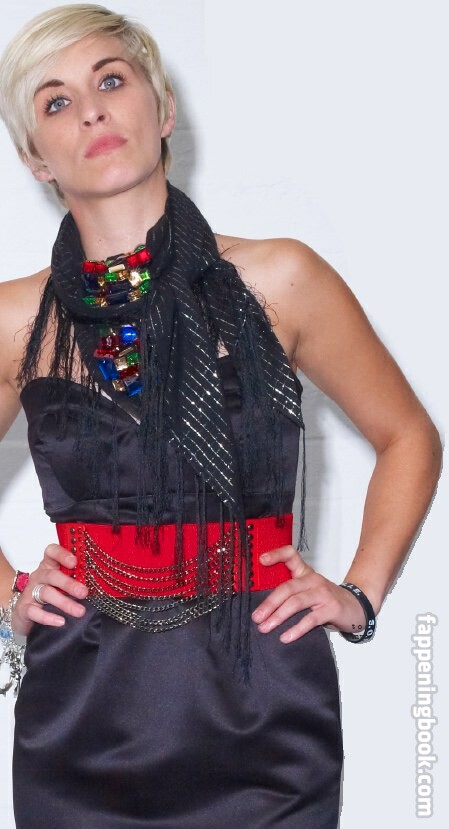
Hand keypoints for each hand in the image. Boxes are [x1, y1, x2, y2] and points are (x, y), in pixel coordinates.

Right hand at [11, 544, 88, 636]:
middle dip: (69, 584)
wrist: (25, 612)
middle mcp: (39, 576)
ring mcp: (30, 592)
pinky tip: (61, 621)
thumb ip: (77, 578)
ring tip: (80, 611)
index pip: (51, 552)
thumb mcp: (62, 582)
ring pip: (46, 593)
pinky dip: (48, 617)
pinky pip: (34, 611)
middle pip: (52, 575)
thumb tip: (100, 581)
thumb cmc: (50, 593)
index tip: (74, 562)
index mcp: (49, 566)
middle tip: (84, 592)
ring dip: (64, 602)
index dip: (62, 554)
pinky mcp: (24, 608)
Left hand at [251, 545, 365, 642]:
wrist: (356, 607)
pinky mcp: (331, 608)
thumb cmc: (327, 600)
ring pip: (296, 602)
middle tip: (256, 617)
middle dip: (269, 603)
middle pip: (287, 587)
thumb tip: (263, 608)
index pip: (291, 555)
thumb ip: (290, 593)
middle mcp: (313, 580)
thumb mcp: (308, 590)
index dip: (276, 555)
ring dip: (278, 616)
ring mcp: (323, 593)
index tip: (260, 561)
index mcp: (305, 573)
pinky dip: (296, 629)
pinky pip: (310, 619)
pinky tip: (286, 637)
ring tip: (266, 628)